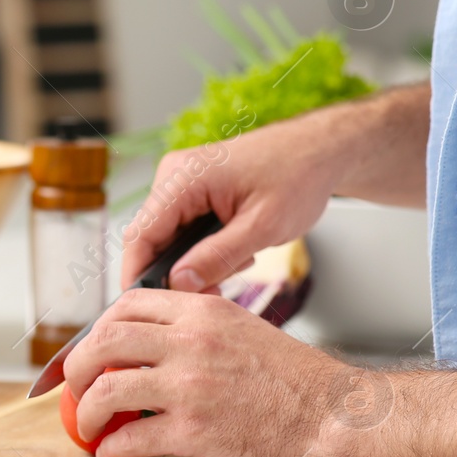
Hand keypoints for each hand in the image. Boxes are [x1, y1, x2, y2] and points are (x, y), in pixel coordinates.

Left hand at [62, 289, 353, 456]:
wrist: (334, 418)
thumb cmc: (299, 380)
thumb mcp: (245, 328)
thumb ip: (199, 329)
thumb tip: (156, 341)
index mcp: (203, 312)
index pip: (128, 305)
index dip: (101, 328)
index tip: (96, 348)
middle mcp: (189, 342)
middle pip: (105, 342)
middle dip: (79, 366)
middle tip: (77, 385)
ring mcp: (188, 386)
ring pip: (108, 389)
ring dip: (87, 410)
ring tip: (87, 424)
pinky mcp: (193, 430)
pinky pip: (132, 437)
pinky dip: (113, 446)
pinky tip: (112, 452)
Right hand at [119, 115, 340, 291]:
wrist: (319, 150)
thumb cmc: (298, 176)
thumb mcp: (262, 226)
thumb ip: (217, 256)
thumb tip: (178, 284)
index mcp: (184, 177)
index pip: (141, 234)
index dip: (137, 273)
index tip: (144, 305)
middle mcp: (174, 175)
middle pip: (152, 238)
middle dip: (177, 272)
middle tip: (214, 292)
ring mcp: (182, 181)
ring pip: (169, 237)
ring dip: (195, 260)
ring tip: (240, 260)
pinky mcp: (193, 189)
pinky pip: (184, 228)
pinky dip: (204, 247)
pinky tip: (236, 248)